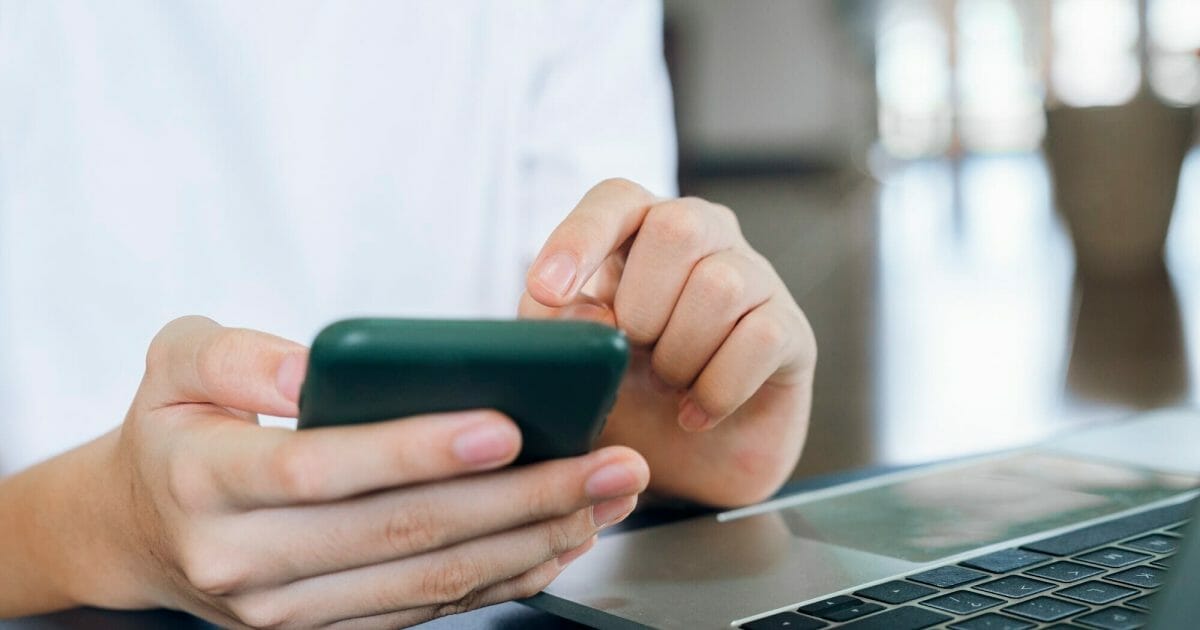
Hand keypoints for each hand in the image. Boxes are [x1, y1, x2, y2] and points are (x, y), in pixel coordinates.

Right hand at [16, 316, 647, 626]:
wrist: (146, 528)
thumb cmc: (175, 429)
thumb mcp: (174, 362)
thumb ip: (231, 355)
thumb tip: (305, 369)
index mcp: (207, 483)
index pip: (322, 468)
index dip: (414, 450)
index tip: (503, 426)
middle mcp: (249, 561)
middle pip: (402, 533)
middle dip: (519, 497)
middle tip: (606, 461)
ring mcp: (294, 610)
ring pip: (432, 580)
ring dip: (533, 537)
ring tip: (608, 494)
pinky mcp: (333, 627)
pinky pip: (433, 609)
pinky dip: (508, 574)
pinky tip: (565, 534)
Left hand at [522, 179, 815, 506]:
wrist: (681, 467)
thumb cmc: (623, 393)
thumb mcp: (572, 358)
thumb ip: (558, 324)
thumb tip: (591, 309)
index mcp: (639, 230)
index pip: (615, 199)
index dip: (579, 237)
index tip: (547, 290)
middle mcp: (704, 237)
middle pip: (677, 227)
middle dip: (642, 305)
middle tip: (635, 352)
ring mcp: (755, 279)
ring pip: (721, 285)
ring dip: (679, 354)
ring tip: (667, 383)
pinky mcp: (790, 331)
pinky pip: (760, 339)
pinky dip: (716, 388)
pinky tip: (694, 413)